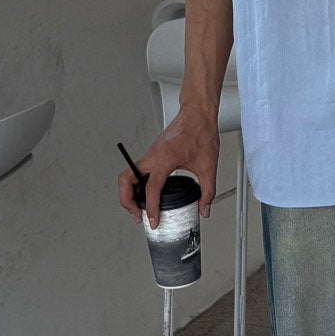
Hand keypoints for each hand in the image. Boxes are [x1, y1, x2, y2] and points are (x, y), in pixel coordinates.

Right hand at [118, 105, 218, 229]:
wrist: (197, 115)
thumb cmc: (201, 132)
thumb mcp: (208, 166)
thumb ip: (207, 191)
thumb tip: (204, 208)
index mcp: (165, 159)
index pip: (150, 189)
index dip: (150, 208)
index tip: (153, 220)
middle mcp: (153, 156)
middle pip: (126, 181)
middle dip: (127, 201)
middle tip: (137, 215)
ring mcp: (150, 154)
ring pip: (127, 175)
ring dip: (128, 193)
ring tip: (138, 207)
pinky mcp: (152, 153)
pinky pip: (136, 171)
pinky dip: (136, 184)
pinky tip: (146, 193)